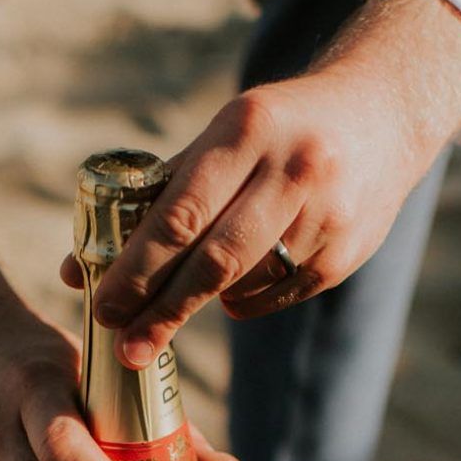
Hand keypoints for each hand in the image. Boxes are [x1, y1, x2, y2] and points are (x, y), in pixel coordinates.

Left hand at [79, 0, 460, 368]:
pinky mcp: (347, 252)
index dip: (137, 269)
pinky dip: (243, 300)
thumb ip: (155, 197)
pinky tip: (234, 288)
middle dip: (161, 311)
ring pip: (245, 283)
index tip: (105, 308)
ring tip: (173, 308)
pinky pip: (276, 294)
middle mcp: (293, 169)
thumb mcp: (222, 137)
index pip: (181, 214)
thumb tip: (78, 270)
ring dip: (201, 303)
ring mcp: (327, 214)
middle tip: (127, 347)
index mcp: (247, 128)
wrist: (382, 114)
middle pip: (213, 261)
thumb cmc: (276, 130)